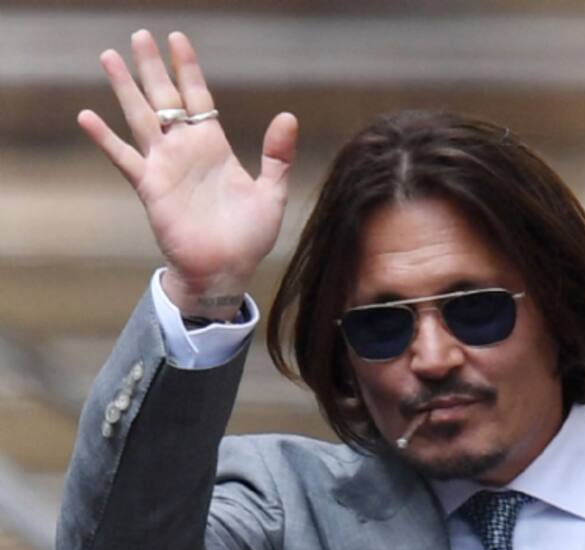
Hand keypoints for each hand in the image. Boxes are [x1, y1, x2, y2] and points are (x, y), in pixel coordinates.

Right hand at [78, 30, 297, 318]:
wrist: (227, 270)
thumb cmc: (249, 236)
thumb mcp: (272, 193)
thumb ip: (278, 155)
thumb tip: (288, 115)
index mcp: (214, 147)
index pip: (199, 98)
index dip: (188, 69)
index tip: (177, 39)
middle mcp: (186, 151)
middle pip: (165, 99)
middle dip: (153, 67)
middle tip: (139, 35)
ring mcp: (165, 166)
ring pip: (141, 117)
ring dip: (125, 88)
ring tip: (109, 57)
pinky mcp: (150, 187)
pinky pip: (124, 157)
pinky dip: (105, 138)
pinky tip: (88, 116)